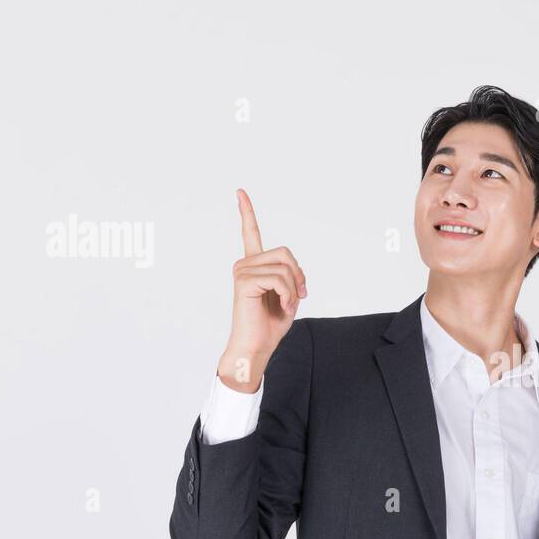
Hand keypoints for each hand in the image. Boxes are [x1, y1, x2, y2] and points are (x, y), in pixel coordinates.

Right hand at [226, 188, 307, 357]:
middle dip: (298, 275)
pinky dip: (288, 295)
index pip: (250, 234)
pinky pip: (280, 279)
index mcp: (253, 266)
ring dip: (293, 289)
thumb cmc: (270, 325)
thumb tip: (295, 269)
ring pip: (285, 268)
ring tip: (286, 305)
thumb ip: (292, 276)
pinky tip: (282, 307)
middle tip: (298, 296)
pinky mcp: (244, 280)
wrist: (257, 346)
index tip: (240, 192)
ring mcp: (242, 271)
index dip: (246, 212)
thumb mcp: (289, 295)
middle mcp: (244, 264)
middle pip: (286, 253)